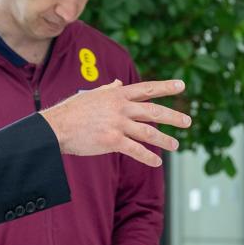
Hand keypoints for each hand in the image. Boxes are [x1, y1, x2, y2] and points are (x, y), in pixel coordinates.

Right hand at [40, 79, 190, 166]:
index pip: (147, 88)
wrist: (56, 127)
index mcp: (117, 94)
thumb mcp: (91, 94)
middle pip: (153, 111)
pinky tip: (157, 162)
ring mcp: (117, 124)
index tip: (181, 86)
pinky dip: (148, 157)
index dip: (165, 87)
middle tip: (187, 122)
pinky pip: (136, 150)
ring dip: (164, 140)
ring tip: (175, 145)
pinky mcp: (112, 141)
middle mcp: (120, 107)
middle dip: (173, 117)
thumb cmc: (72, 111)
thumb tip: (118, 82)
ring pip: (148, 132)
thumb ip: (108, 89)